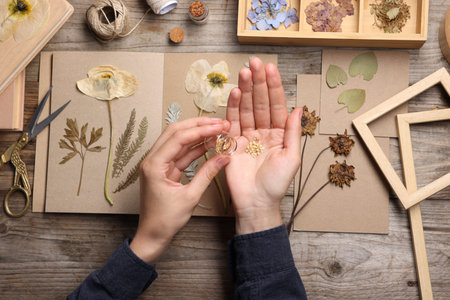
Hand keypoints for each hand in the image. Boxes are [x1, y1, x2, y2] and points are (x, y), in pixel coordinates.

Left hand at [130, 117, 230, 262]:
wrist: (152, 235)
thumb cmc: (166, 220)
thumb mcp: (190, 197)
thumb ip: (207, 174)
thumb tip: (224, 157)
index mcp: (154, 164)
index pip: (179, 137)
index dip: (201, 129)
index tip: (218, 126)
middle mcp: (153, 160)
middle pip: (176, 132)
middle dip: (198, 125)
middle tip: (219, 123)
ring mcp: (158, 164)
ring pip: (178, 141)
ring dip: (198, 134)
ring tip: (218, 130)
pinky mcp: (165, 170)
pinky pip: (180, 153)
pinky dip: (195, 148)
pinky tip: (210, 143)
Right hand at [225, 57, 301, 234]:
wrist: (256, 203)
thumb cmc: (276, 185)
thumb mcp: (292, 157)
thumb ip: (293, 132)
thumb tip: (299, 109)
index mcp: (279, 134)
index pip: (276, 105)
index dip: (273, 87)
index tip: (271, 69)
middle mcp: (262, 132)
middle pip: (259, 102)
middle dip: (258, 82)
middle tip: (255, 63)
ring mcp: (246, 136)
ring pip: (245, 108)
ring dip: (245, 90)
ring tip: (244, 72)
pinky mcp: (231, 143)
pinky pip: (232, 122)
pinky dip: (232, 107)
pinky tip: (234, 93)